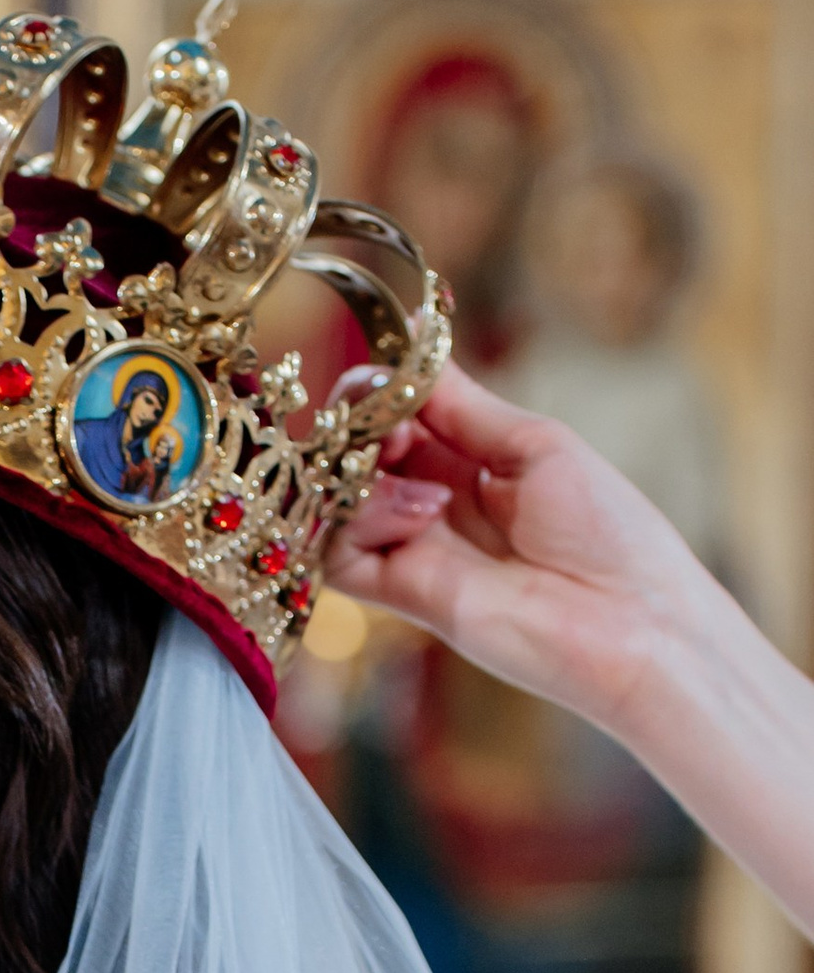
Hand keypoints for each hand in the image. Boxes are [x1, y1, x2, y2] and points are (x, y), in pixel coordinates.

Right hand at [330, 362, 722, 739]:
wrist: (634, 625)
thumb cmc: (608, 533)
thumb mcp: (536, 447)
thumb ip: (464, 408)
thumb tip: (412, 347)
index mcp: (472, 466)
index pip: (397, 418)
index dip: (381, 395)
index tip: (386, 381)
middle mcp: (434, 506)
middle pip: (357, 455)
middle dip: (362, 429)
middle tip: (391, 427)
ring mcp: (416, 551)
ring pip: (338, 503)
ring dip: (361, 477)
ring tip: (420, 488)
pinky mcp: (404, 595)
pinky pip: (340, 553)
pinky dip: (359, 523)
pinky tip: (417, 518)